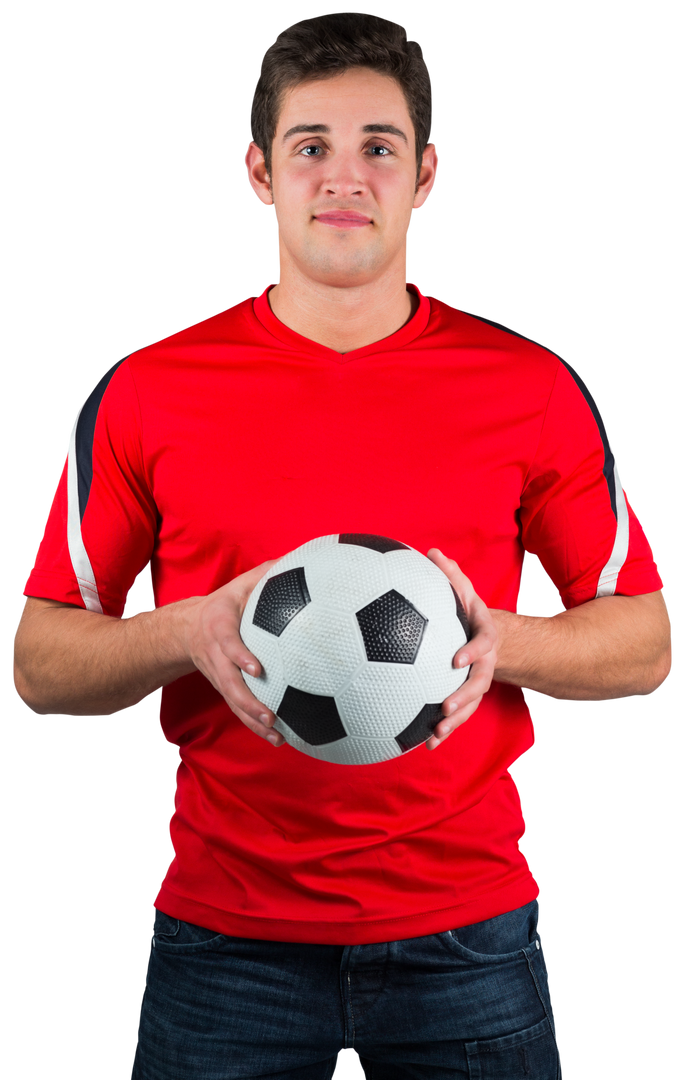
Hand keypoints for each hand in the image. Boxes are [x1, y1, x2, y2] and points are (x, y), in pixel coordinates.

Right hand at [183, 558, 286, 746]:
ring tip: (277, 737)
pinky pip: (239, 709)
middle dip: (248, 702)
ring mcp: (218, 676)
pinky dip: (256, 725)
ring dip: (253, 721)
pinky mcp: (224, 688)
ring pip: (234, 702)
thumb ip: (266, 574)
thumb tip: (301, 558)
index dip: (240, 657)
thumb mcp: (239, 585)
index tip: (257, 668)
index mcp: (219, 628)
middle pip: (228, 684)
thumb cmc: (223, 605)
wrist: (186, 630)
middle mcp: (216, 657)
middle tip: (270, 716)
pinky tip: (280, 739)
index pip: (228, 644)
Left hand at [424, 549, 498, 750]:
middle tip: (444, 707)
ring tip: (435, 734)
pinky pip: (458, 716)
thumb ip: (450, 575)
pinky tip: (426, 745)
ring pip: (469, 706)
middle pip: (478, 684)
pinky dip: (444, 731)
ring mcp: (476, 683)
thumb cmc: (468, 614)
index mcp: (484, 638)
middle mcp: (484, 664)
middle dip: (463, 697)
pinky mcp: (465, 697)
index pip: (482, 645)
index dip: (472, 652)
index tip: (456, 660)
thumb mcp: (463, 593)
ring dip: (454, 722)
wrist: (489, 639)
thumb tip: (432, 552)